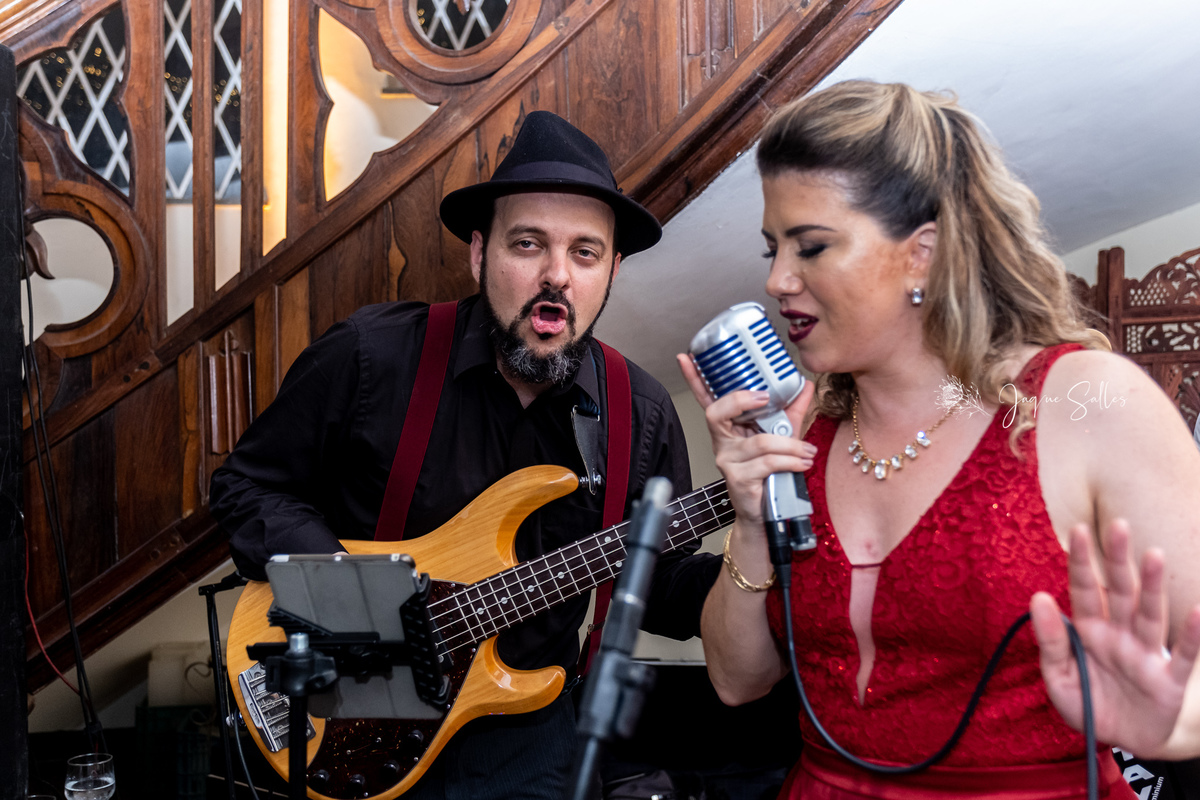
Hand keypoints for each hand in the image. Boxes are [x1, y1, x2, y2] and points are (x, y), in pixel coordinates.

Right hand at [676, 353, 815, 525]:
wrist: (771, 511)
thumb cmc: (772, 473)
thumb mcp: (783, 435)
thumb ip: (792, 409)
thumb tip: (805, 383)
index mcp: (728, 428)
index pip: (707, 399)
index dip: (694, 379)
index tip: (686, 357)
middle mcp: (721, 442)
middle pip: (718, 412)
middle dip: (742, 400)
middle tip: (766, 398)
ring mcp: (727, 461)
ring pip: (759, 441)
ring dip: (791, 445)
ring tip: (807, 450)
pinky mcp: (737, 479)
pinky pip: (768, 462)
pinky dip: (791, 461)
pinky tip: (802, 463)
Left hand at [1031, 520, 1199, 757]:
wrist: (1121, 742)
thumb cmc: (1087, 703)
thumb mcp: (1058, 676)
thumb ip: (1049, 640)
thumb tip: (1039, 597)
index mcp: (1089, 631)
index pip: (1084, 590)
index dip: (1082, 562)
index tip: (1079, 530)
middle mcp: (1119, 635)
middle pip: (1120, 592)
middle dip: (1119, 560)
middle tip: (1118, 525)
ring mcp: (1145, 655)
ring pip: (1150, 614)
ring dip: (1152, 586)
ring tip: (1154, 555)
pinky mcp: (1168, 680)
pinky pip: (1182, 655)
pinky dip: (1190, 635)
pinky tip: (1196, 610)